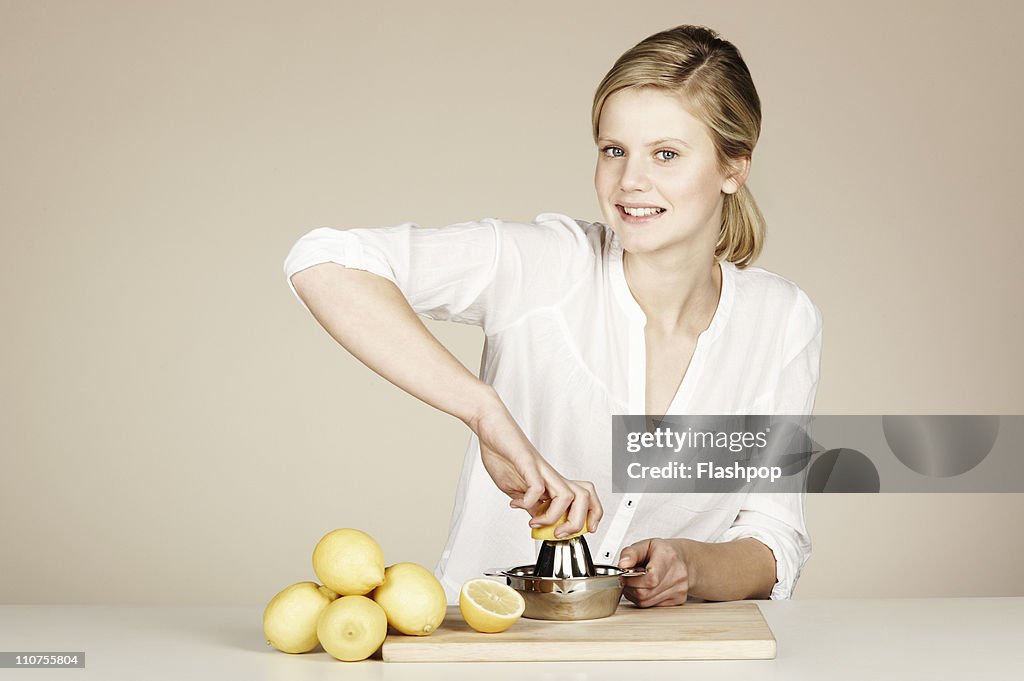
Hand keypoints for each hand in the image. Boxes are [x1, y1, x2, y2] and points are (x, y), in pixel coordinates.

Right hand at [468, 397, 602, 535]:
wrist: (492, 428)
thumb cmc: (503, 453)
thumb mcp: (516, 488)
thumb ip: (529, 503)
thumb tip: (537, 519)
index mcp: (552, 482)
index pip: (584, 499)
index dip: (588, 517)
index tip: (575, 533)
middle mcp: (551, 476)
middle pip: (585, 497)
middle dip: (578, 522)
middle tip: (559, 534)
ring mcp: (541, 470)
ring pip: (568, 495)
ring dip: (556, 517)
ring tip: (538, 523)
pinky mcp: (527, 463)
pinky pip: (537, 487)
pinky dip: (529, 502)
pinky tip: (518, 504)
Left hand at [618, 538, 692, 606]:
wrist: (683, 558)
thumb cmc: (662, 551)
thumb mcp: (644, 545)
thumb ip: (630, 553)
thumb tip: (622, 565)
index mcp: (668, 557)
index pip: (650, 578)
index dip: (632, 580)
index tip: (625, 574)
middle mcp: (677, 575)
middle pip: (645, 593)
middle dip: (630, 586)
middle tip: (628, 577)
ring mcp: (679, 589)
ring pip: (646, 602)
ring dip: (635, 594)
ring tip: (637, 581)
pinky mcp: (678, 600)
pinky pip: (652, 605)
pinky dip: (644, 598)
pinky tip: (646, 588)